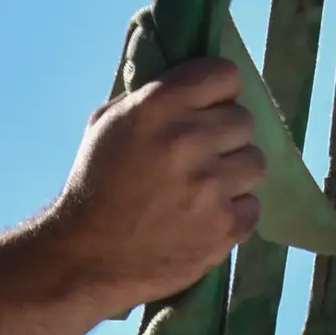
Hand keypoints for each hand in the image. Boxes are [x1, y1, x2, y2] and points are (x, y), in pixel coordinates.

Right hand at [47, 57, 266, 313]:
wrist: (80, 259)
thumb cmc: (92, 189)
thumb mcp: (105, 127)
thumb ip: (151, 99)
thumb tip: (193, 87)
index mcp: (156, 106)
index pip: (225, 75)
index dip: (215, 94)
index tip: (203, 112)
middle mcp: (187, 139)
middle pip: (243, 121)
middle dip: (221, 139)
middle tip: (194, 162)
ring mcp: (209, 185)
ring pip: (254, 163)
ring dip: (232, 177)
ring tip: (199, 194)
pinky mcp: (224, 226)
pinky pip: (252, 207)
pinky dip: (231, 216)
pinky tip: (200, 222)